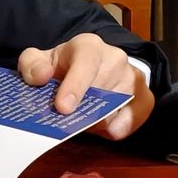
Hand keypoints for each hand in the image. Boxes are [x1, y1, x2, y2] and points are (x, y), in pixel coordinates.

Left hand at [18, 33, 152, 140]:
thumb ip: (32, 65)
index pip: (86, 64)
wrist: (94, 66)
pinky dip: (108, 130)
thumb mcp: (40, 61)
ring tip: (82, 113)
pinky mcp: (145, 98)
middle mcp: (116, 59)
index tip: (62, 108)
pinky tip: (99, 121)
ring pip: (110, 114)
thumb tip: (42, 76)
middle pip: (98, 96)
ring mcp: (134, 78)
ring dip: (91, 123)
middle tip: (65, 115)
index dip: (75, 86)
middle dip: (78, 112)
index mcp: (89, 46)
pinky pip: (125, 126)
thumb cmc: (64, 66)